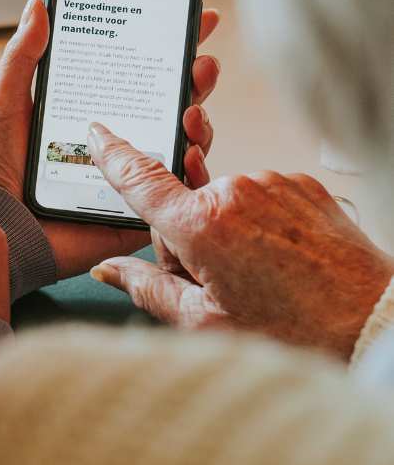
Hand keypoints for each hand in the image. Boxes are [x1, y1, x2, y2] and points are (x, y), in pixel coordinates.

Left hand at [0, 0, 221, 278]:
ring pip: (181, 143)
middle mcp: (116, 140)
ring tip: (193, 102)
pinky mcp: (137, 209)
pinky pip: (175, 191)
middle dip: (194, 77)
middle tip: (201, 60)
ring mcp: (131, 174)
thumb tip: (37, 3)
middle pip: (169, 104)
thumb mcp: (5, 103)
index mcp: (90, 112)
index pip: (137, 73)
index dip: (168, 45)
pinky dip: (192, 170)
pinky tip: (189, 149)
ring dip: (199, 119)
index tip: (194, 16)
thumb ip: (23, 55)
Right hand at [87, 123, 393, 358]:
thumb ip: (148, 289)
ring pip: (221, 203)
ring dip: (224, 232)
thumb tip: (109, 270)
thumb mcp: (206, 323)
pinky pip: (259, 198)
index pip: (141, 181)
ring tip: (259, 277)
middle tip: (215, 283)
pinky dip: (258, 223)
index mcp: (203, 225)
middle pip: (183, 207)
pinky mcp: (301, 184)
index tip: (98, 133)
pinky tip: (280, 259)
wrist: (378, 324)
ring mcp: (273, 182)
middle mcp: (235, 190)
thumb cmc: (298, 331)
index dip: (113, 155)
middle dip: (187, 240)